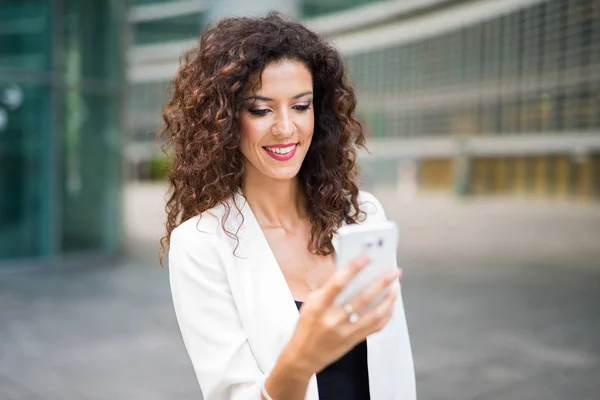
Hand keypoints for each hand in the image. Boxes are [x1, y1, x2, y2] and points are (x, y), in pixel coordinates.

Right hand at [285, 254, 400, 374]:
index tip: (367, 257)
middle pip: (363, 298)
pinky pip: (377, 326)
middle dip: (382, 282)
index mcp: (319, 306)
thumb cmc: (307, 325)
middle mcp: (333, 319)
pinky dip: (387, 313)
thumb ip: (329, 289)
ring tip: (396, 286)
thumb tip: (353, 273)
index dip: (353, 268)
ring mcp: (346, 332)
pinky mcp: (355, 340)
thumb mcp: (310, 303)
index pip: (338, 283)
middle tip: (393, 272)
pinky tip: (391, 304)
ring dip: (389, 298)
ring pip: (375, 313)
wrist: (304, 355)